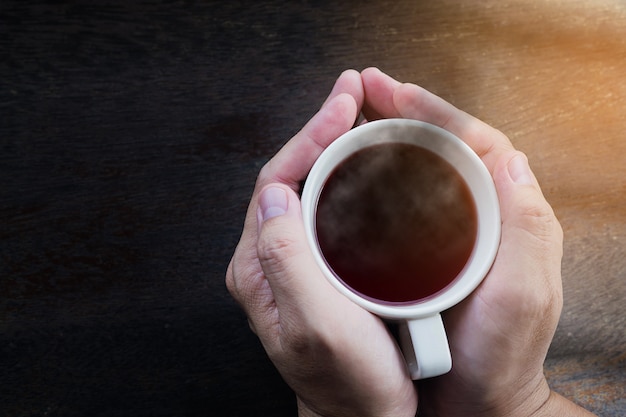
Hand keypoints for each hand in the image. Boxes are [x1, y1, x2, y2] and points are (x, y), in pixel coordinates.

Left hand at [226, 70, 417, 416]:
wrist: (362, 414)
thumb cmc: (346, 381)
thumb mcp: (316, 326)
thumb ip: (287, 260)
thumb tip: (275, 194)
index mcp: (260, 266)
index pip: (276, 180)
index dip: (309, 137)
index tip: (343, 107)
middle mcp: (270, 258)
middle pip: (290, 174)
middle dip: (320, 129)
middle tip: (352, 95)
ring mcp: (293, 260)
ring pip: (308, 186)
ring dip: (332, 146)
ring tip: (360, 116)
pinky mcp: (318, 265)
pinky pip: (326, 207)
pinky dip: (346, 176)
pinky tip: (368, 165)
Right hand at [360, 67, 594, 415]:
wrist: (474, 400)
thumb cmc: (499, 355)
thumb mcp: (523, 296)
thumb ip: (526, 229)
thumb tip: (510, 160)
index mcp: (509, 213)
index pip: (473, 140)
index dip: (431, 110)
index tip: (393, 93)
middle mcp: (482, 213)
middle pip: (443, 145)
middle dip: (404, 112)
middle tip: (366, 91)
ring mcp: (451, 230)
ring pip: (421, 167)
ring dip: (389, 137)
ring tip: (355, 118)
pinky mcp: (426, 249)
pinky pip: (403, 201)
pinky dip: (380, 178)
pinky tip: (354, 171)